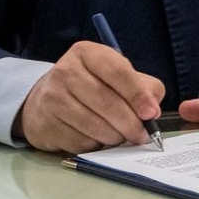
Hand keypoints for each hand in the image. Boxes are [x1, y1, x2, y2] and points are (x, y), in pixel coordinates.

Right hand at [15, 41, 164, 152]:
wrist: (45, 100)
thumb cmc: (90, 86)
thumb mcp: (116, 76)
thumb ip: (142, 87)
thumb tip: (153, 110)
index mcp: (87, 53)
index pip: (117, 71)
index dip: (137, 95)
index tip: (151, 113)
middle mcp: (65, 71)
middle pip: (106, 101)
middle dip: (130, 122)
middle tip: (142, 135)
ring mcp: (52, 98)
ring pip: (94, 125)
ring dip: (115, 136)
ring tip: (122, 136)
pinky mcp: (46, 124)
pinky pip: (80, 141)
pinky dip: (96, 145)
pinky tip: (98, 138)